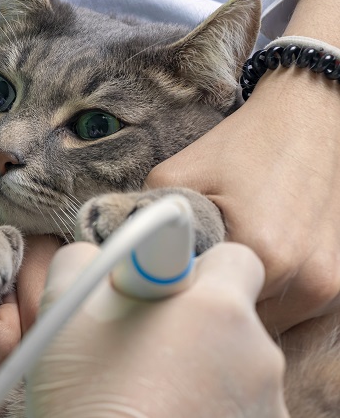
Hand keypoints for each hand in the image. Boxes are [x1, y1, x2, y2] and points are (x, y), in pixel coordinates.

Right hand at [27, 242, 288, 417]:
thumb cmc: (86, 398)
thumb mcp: (64, 309)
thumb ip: (83, 260)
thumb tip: (93, 255)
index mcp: (220, 307)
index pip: (234, 259)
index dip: (193, 271)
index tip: (158, 295)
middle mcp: (257, 353)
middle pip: (233, 316)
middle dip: (193, 323)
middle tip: (141, 346)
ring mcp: (264, 403)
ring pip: (232, 364)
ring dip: (199, 368)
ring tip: (144, 392)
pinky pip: (235, 404)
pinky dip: (207, 407)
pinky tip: (162, 417)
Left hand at [145, 0, 339, 333]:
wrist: (310, 118)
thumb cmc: (245, 142)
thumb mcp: (177, 173)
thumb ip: (145, 218)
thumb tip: (119, 255)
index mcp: (261, 250)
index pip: (197, 303)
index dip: (174, 293)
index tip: (161, 276)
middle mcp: (301, 278)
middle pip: (229, 316)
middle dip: (204, 297)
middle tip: (189, 267)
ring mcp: (324, 287)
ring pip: (259, 318)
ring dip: (236, 299)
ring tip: (225, 255)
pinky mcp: (335, 284)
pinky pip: (287, 310)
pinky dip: (265, 293)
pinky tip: (254, 255)